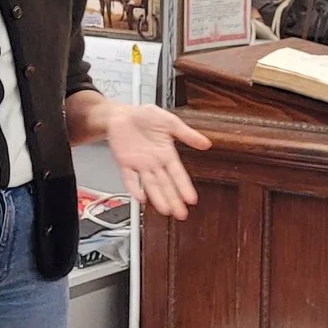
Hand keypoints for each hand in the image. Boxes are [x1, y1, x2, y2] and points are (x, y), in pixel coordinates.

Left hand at [103, 105, 212, 219]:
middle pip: (166, 184)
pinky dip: (135, 187)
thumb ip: (186, 134)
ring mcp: (139, 164)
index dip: (184, 186)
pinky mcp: (124, 163)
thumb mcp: (169, 121)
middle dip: (174, 199)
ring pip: (150, 185)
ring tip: (166, 210)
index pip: (178, 173)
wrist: (122, 114)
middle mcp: (154, 162)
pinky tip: (142, 197)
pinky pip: (130, 178)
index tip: (191, 199)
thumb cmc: (145, 116)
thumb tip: (205, 143)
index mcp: (167, 153)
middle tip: (181, 213)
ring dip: (158, 198)